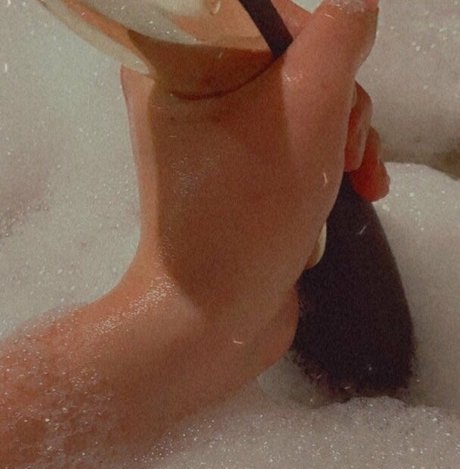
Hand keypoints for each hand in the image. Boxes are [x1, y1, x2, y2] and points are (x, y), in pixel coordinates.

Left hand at [116, 0, 384, 405]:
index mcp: (177, 63)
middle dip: (337, 108)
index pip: (270, 17)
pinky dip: (323, 172)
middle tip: (341, 155)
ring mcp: (213, 141)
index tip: (332, 104)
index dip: (318, 52)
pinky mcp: (237, 179)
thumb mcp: (308, 107)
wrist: (214, 321)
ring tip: (351, 185)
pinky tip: (340, 202)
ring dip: (340, 144)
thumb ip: (340, 37)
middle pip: (293, 63)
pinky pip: (293, 150)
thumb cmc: (249, 216)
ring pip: (303, 110)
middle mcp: (188, 94)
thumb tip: (354, 13)